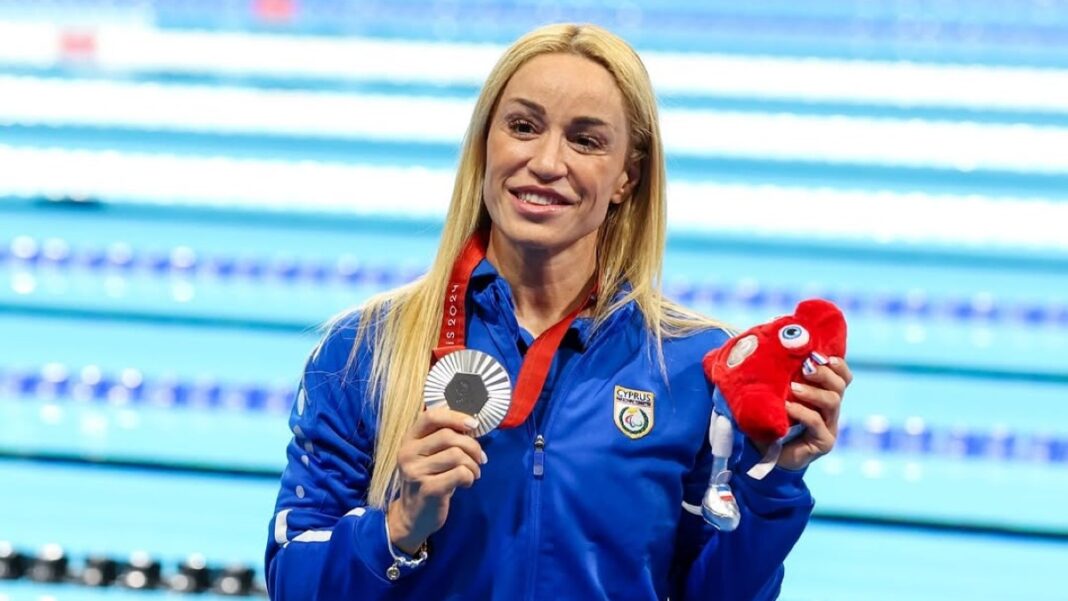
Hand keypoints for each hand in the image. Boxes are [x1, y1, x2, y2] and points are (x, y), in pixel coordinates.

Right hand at [387, 407, 486, 553]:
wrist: (412, 516)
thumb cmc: (428, 480)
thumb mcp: (428, 456)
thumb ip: (443, 439)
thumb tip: (472, 426)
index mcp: (409, 440)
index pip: (431, 416)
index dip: (455, 417)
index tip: (473, 425)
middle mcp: (408, 453)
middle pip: (449, 436)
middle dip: (472, 446)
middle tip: (480, 458)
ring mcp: (416, 472)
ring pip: (457, 455)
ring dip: (473, 464)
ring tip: (473, 472)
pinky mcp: (428, 489)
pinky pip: (460, 473)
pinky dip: (470, 476)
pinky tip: (466, 483)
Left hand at [777, 357, 852, 470]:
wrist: (765, 455)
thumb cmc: (770, 421)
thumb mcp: (776, 397)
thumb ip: (780, 380)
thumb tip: (771, 353)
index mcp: (824, 396)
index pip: (842, 378)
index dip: (839, 366)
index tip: (825, 356)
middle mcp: (830, 411)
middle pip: (839, 387)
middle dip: (825, 374)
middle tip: (807, 367)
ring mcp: (829, 427)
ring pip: (832, 402)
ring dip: (813, 392)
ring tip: (794, 387)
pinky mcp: (823, 442)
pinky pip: (816, 422)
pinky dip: (802, 411)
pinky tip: (787, 406)